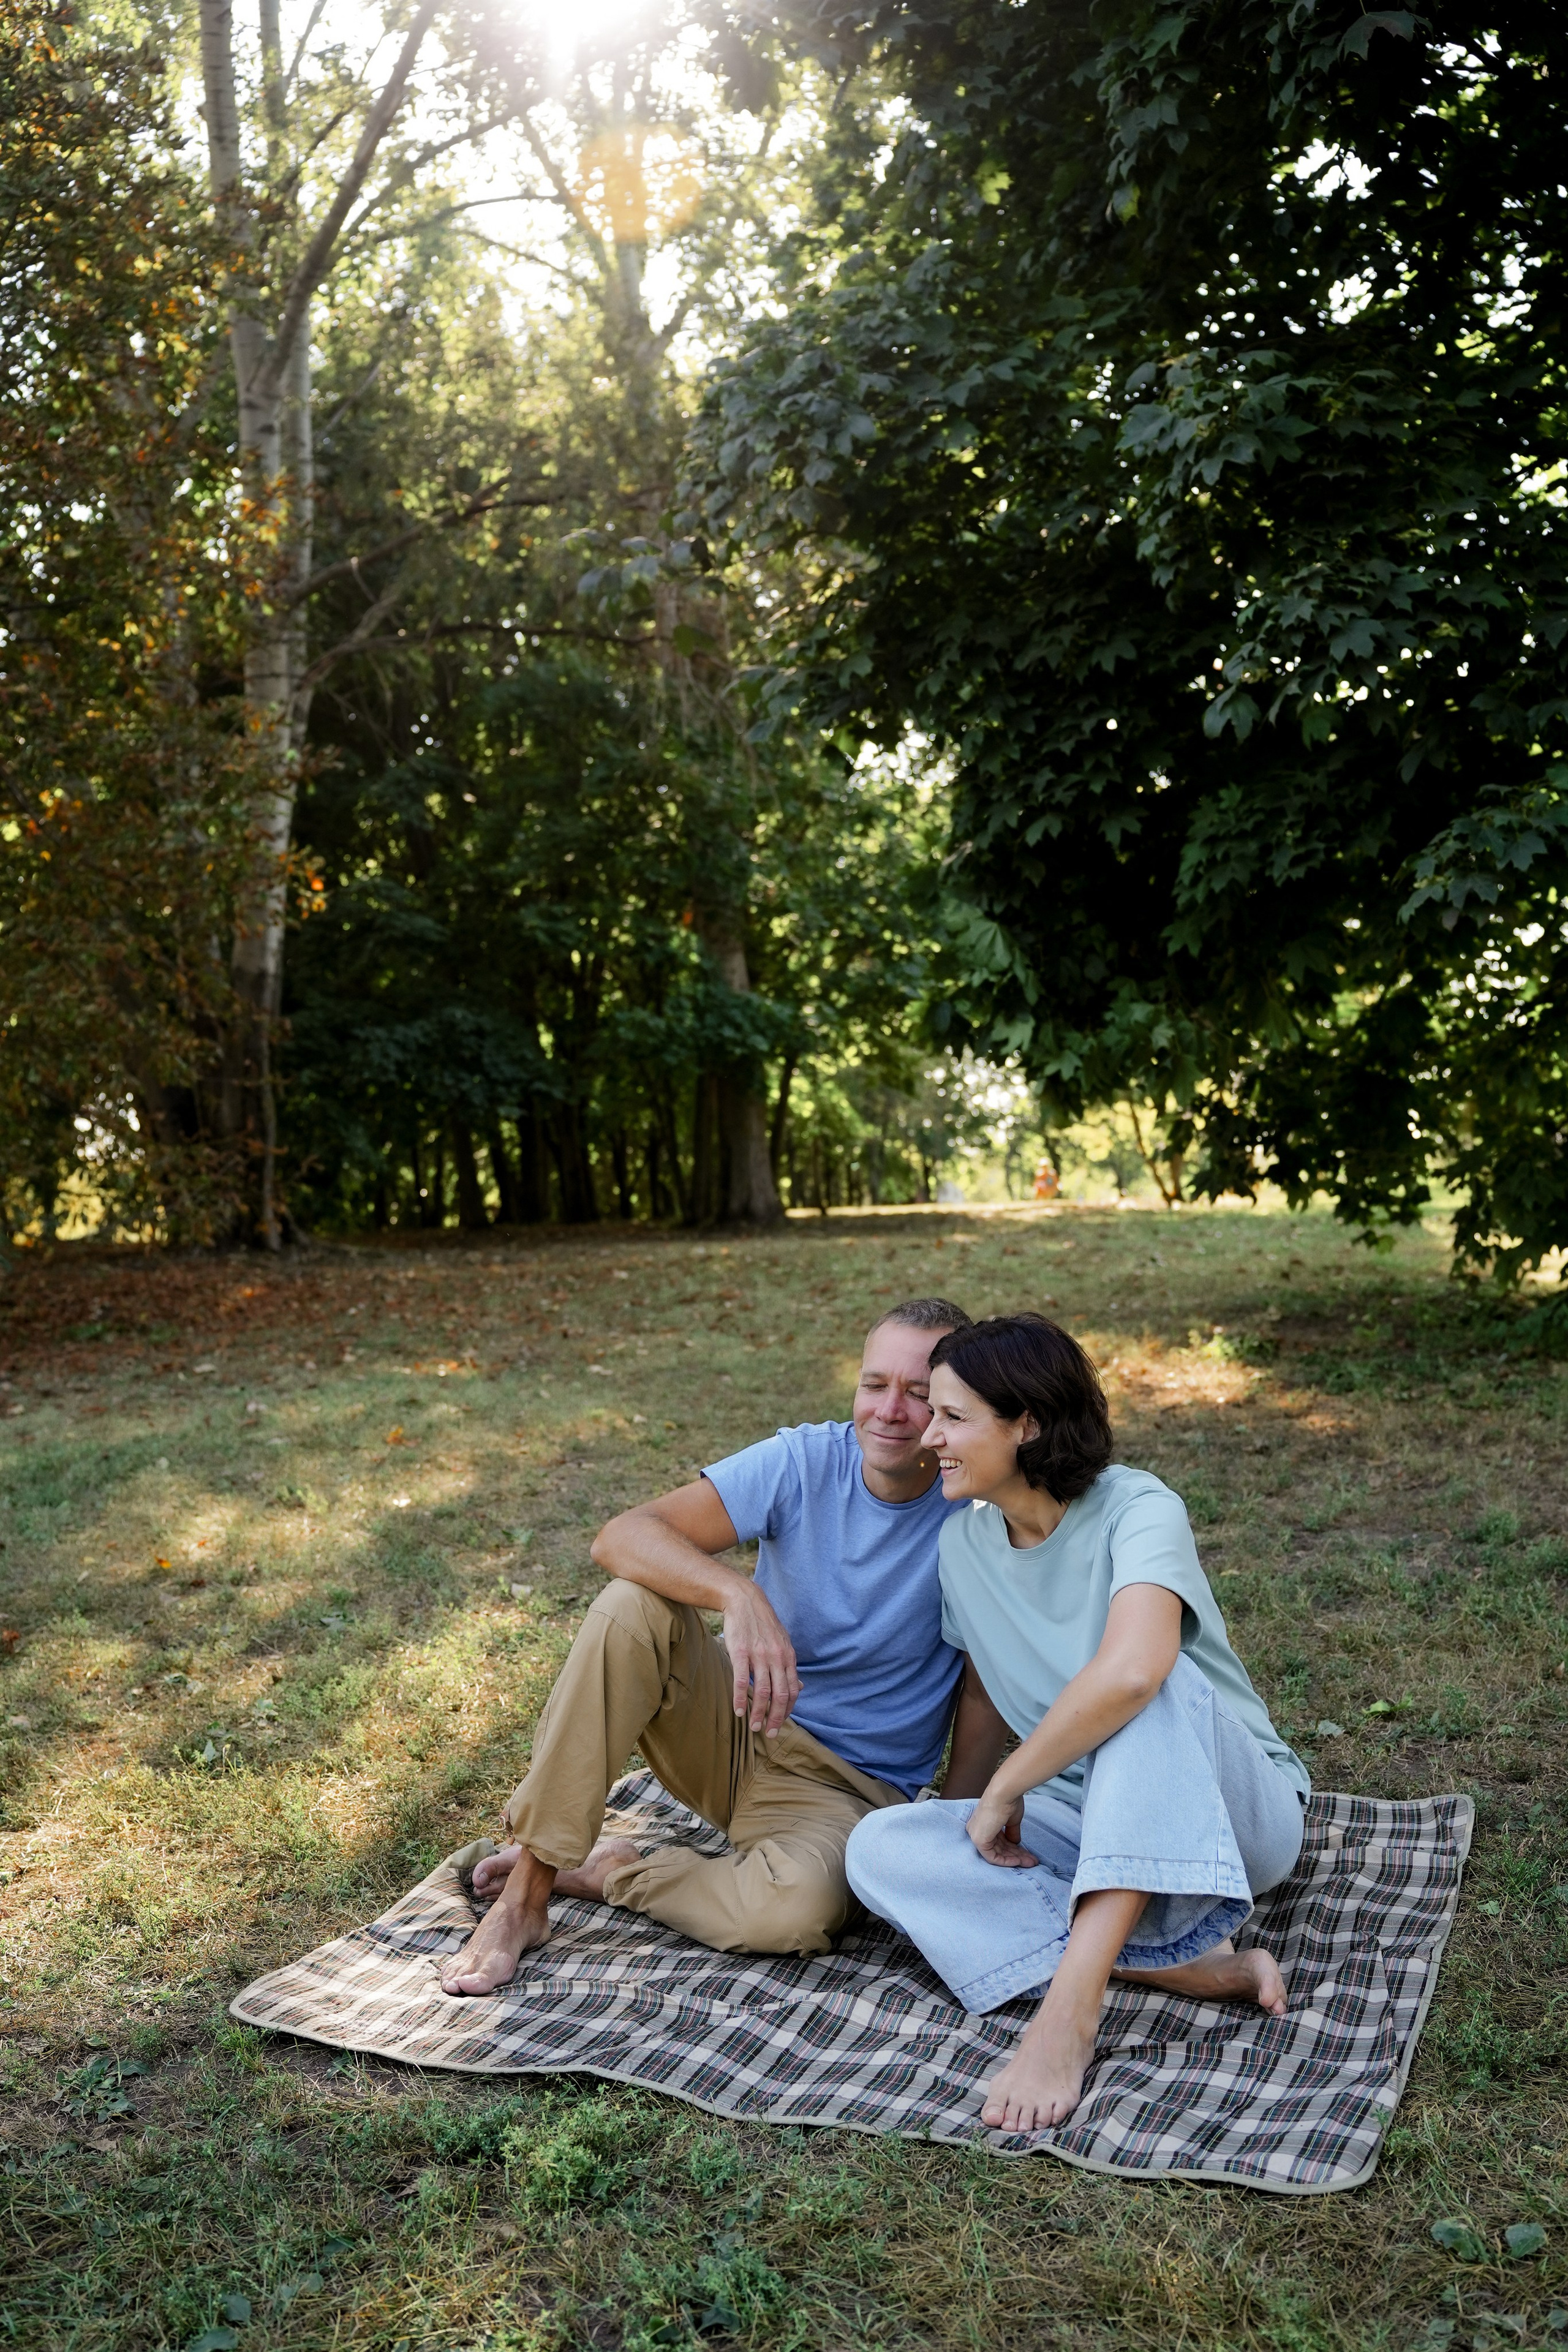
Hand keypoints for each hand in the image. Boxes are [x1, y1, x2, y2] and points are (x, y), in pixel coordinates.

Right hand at [721, 1584, 800, 1736]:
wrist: (745, 1601)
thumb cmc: (763, 1624)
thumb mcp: (783, 1643)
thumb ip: (789, 1666)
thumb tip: (799, 1688)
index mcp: (788, 1657)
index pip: (792, 1691)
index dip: (788, 1710)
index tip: (780, 1723)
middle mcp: (777, 1657)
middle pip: (780, 1695)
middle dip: (776, 1718)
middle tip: (770, 1734)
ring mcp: (759, 1655)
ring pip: (762, 1692)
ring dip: (759, 1713)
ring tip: (754, 1727)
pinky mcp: (741, 1652)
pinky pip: (742, 1681)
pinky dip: (741, 1699)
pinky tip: (738, 1711)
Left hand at [966, 1788, 1039, 1868]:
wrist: (1004, 1793)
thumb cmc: (1007, 1801)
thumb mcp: (1011, 1820)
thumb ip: (1011, 1832)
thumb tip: (1015, 1843)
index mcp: (982, 1823)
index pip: (999, 1841)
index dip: (1014, 1848)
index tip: (1027, 1852)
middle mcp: (976, 1830)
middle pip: (999, 1848)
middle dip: (1017, 1855)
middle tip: (1032, 1860)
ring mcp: (976, 1835)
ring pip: (998, 1854)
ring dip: (1016, 1859)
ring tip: (1031, 1862)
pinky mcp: (979, 1841)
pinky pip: (993, 1857)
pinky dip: (1007, 1861)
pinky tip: (1019, 1861)